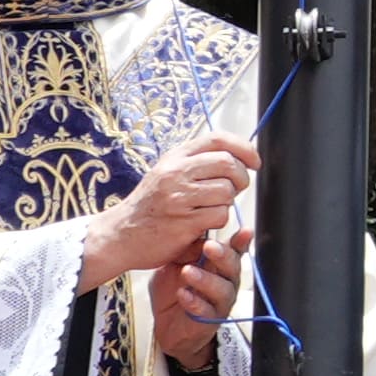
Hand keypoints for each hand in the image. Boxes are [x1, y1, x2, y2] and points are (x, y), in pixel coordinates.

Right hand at [82, 135, 257, 292]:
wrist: (121, 235)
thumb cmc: (149, 206)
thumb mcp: (166, 173)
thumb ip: (195, 163)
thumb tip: (234, 156)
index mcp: (174, 158)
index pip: (217, 140)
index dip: (243, 147)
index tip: (254, 160)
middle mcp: (176, 173)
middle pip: (228, 164)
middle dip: (241, 178)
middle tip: (236, 188)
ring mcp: (179, 197)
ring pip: (227, 191)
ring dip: (227, 202)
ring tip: (211, 208)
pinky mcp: (185, 222)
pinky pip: (220, 215)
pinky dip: (218, 220)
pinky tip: (203, 223)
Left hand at [160, 220, 241, 356]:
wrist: (165, 324)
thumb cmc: (174, 289)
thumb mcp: (174, 264)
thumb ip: (185, 252)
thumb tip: (193, 238)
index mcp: (218, 264)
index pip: (234, 250)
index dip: (241, 241)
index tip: (245, 231)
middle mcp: (225, 282)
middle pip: (232, 266)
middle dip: (223, 255)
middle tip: (209, 246)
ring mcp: (220, 302)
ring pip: (222, 290)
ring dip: (205, 279)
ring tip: (187, 272)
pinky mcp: (210, 320)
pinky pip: (207, 311)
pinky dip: (194, 302)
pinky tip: (183, 294)